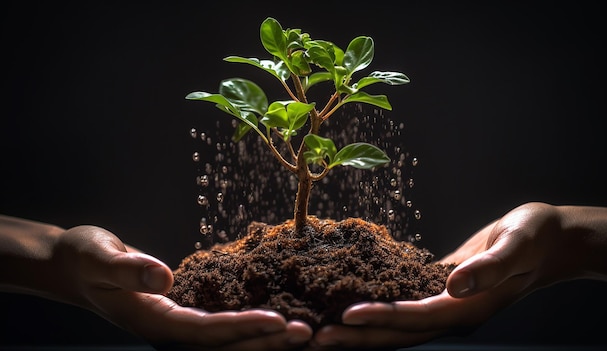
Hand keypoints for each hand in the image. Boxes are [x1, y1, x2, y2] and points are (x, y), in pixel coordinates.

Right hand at [0, 216, 311, 349]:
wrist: (74, 266)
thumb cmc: (85, 257)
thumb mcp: (99, 256)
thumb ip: (128, 268)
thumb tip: (164, 276)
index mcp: (152, 320)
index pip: (204, 331)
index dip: (242, 328)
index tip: (279, 321)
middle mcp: (168, 331)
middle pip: (223, 345)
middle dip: (264, 341)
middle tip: (306, 333)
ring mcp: (177, 327)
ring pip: (226, 342)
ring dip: (263, 339)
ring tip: (303, 332)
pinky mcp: (183, 316)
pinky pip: (221, 328)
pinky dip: (249, 326)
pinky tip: (276, 318)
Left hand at [310, 202, 606, 349]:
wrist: (547, 239)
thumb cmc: (535, 236)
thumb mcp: (517, 244)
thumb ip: (490, 267)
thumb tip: (454, 285)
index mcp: (469, 306)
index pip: (418, 317)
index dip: (382, 317)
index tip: (346, 317)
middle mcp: (452, 311)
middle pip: (398, 332)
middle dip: (359, 337)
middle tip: (316, 339)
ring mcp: (444, 303)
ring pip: (395, 322)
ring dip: (360, 329)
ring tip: (321, 330)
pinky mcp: (438, 288)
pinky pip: (402, 301)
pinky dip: (376, 305)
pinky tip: (349, 302)